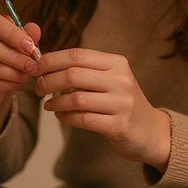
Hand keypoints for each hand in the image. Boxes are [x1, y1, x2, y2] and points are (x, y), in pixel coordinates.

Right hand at [0, 10, 41, 142]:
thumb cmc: (0, 56)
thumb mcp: (15, 44)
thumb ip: (25, 35)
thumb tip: (34, 29)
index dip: (12, 33)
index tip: (31, 47)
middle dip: (12, 55)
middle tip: (32, 65)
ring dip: (9, 71)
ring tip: (26, 75)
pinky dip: (2, 84)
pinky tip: (15, 84)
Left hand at [36, 48, 170, 170]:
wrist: (151, 131)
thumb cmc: (121, 103)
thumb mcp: (111, 79)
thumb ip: (85, 70)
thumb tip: (46, 64)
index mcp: (117, 63)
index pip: (77, 55)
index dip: (51, 60)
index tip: (36, 68)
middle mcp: (121, 80)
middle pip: (73, 75)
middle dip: (48, 82)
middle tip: (38, 89)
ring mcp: (122, 103)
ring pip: (76, 98)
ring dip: (55, 102)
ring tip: (49, 105)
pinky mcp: (118, 125)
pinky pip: (82, 119)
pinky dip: (66, 118)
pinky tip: (61, 117)